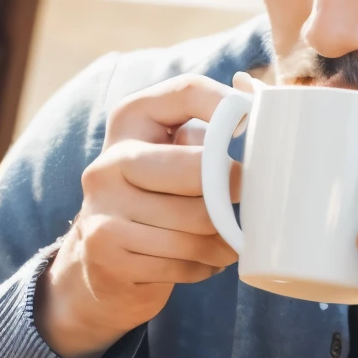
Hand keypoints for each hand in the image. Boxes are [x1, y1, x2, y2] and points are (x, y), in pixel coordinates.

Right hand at [35, 74, 238, 357]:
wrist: (103, 260)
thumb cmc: (159, 197)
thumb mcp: (176, 152)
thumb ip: (210, 126)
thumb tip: (253, 92)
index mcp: (131, 120)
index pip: (189, 92)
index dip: (229, 107)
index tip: (252, 128)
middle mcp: (109, 159)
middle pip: (197, 168)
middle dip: (236, 190)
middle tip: (256, 204)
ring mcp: (101, 204)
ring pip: (195, 223)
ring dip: (226, 240)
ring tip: (233, 242)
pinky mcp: (103, 248)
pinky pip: (179, 260)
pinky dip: (203, 266)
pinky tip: (204, 261)